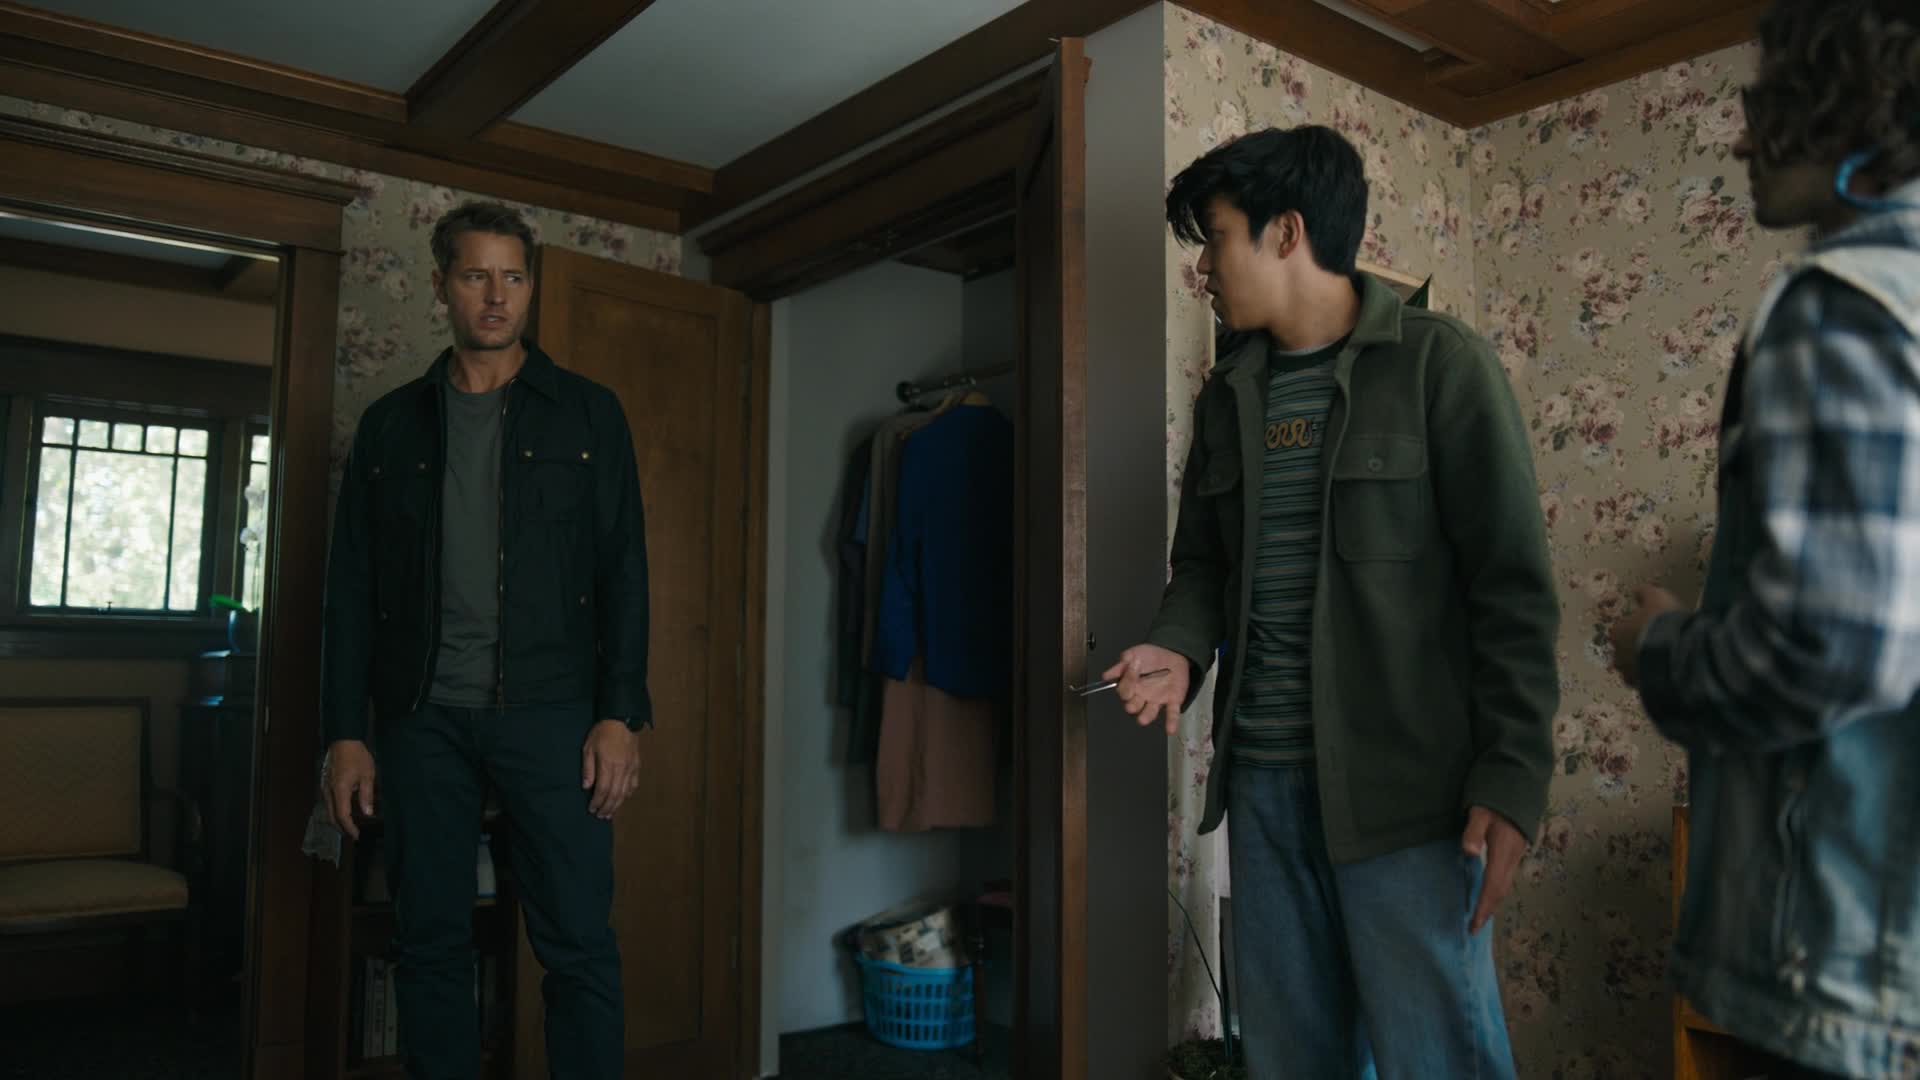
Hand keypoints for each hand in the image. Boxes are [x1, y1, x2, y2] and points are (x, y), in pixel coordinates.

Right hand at [322, 739, 376, 840]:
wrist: (343, 740)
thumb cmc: (357, 756)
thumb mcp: (367, 775)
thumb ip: (366, 796)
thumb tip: (367, 814)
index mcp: (339, 790)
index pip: (342, 816)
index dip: (349, 828)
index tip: (358, 835)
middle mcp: (328, 792)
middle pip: (332, 817)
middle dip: (342, 828)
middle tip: (354, 834)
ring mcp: (324, 788)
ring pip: (328, 811)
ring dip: (338, 821)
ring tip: (350, 826)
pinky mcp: (324, 784)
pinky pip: (328, 803)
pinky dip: (335, 811)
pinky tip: (344, 812)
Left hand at [582, 720, 641, 819]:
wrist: (622, 719)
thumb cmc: (602, 732)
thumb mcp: (589, 748)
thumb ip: (588, 768)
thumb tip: (586, 786)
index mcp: (608, 764)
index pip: (603, 789)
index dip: (597, 802)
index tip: (591, 809)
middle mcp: (621, 768)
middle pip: (615, 794)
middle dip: (607, 807)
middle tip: (600, 816)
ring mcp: (631, 767)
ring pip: (625, 792)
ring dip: (617, 804)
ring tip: (610, 813)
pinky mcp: (636, 765)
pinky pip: (633, 784)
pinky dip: (628, 794)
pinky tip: (623, 798)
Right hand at [1099, 644, 1190, 734]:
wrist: (1171, 655)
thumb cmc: (1150, 656)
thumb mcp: (1134, 654)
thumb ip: (1122, 664)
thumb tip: (1107, 675)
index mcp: (1132, 686)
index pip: (1123, 692)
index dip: (1126, 685)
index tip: (1130, 673)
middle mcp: (1142, 696)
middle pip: (1133, 706)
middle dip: (1131, 706)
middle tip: (1131, 703)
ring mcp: (1157, 700)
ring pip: (1150, 713)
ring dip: (1146, 717)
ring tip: (1143, 719)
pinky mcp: (1173, 701)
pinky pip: (1172, 713)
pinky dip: (1172, 722)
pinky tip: (1170, 730)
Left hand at [1462, 806, 1525, 934]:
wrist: (1519, 785)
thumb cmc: (1495, 798)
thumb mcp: (1480, 811)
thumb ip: (1473, 831)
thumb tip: (1467, 852)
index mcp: (1503, 850)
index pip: (1493, 885)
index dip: (1483, 906)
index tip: (1474, 924)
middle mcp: (1513, 856)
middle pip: (1501, 890)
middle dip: (1488, 909)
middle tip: (1474, 927)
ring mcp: (1516, 854)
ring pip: (1505, 885)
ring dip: (1493, 902)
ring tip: (1480, 916)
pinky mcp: (1515, 850)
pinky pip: (1505, 877)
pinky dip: (1496, 890)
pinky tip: (1488, 893)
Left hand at [1608, 584, 1680, 687]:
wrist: (1676, 651)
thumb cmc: (1662, 621)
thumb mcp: (1657, 597)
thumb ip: (1645, 592)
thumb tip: (1637, 590)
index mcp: (1617, 633)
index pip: (1620, 630)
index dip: (1635, 628)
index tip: (1649, 626)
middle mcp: (1617, 655)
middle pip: (1624, 652)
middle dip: (1637, 649)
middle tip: (1656, 644)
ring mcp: (1630, 674)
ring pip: (1633, 670)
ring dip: (1644, 666)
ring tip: (1663, 661)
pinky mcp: (1643, 689)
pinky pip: (1646, 684)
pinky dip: (1653, 680)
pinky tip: (1667, 674)